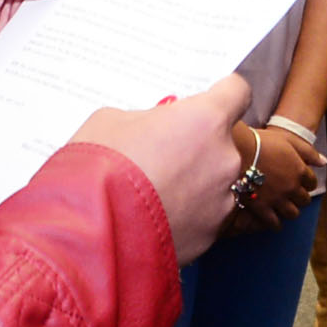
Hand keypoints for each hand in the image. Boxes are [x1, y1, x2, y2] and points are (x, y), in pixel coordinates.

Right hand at [68, 73, 248, 263]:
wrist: (90, 231)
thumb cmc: (100, 168)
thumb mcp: (112, 121)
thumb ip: (146, 118)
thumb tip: (151, 128)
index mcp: (207, 119)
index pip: (237, 92)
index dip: (222, 94)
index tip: (211, 99)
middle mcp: (224, 158)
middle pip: (221, 142)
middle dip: (195, 145)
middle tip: (160, 153)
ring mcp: (222, 199)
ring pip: (213, 182)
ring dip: (192, 183)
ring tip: (152, 191)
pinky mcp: (211, 234)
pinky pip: (203, 215)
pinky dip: (185, 214)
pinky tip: (154, 216)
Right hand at [233, 121, 323, 233]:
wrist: (237, 151)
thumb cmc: (262, 142)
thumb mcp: (289, 140)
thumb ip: (309, 152)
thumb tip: (324, 162)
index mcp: (300, 170)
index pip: (312, 182)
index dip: (308, 183)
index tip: (303, 183)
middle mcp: (292, 187)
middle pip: (304, 200)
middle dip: (301, 198)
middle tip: (294, 196)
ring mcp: (277, 199)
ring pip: (292, 213)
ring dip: (291, 211)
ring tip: (286, 209)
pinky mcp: (262, 208)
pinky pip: (274, 222)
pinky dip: (276, 224)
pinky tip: (275, 223)